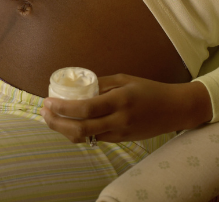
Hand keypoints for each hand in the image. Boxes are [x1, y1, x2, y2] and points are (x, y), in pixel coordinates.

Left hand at [40, 74, 212, 142]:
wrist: (174, 109)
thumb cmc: (149, 90)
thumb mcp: (124, 79)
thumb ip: (100, 84)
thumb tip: (76, 86)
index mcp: (119, 101)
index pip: (85, 108)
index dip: (63, 108)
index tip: (48, 101)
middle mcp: (118, 120)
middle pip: (80, 129)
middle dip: (56, 123)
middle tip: (44, 112)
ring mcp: (119, 133)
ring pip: (84, 137)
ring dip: (63, 130)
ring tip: (51, 117)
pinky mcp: (120, 140)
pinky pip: (93, 138)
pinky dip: (77, 132)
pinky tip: (68, 122)